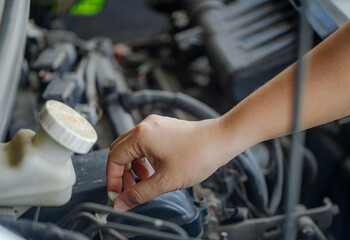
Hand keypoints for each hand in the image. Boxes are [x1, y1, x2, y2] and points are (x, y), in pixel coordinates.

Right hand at [106, 115, 229, 210]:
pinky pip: (146, 144)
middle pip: (121, 151)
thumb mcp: (166, 180)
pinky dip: (145, 159)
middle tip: (129, 191)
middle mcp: (146, 126)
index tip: (117, 194)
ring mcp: (156, 126)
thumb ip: (140, 193)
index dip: (113, 179)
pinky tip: (154, 171)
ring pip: (133, 148)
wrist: (221, 140)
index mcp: (141, 135)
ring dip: (134, 167)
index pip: (114, 158)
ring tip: (145, 182)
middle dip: (122, 173)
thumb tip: (122, 203)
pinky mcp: (165, 129)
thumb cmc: (199, 154)